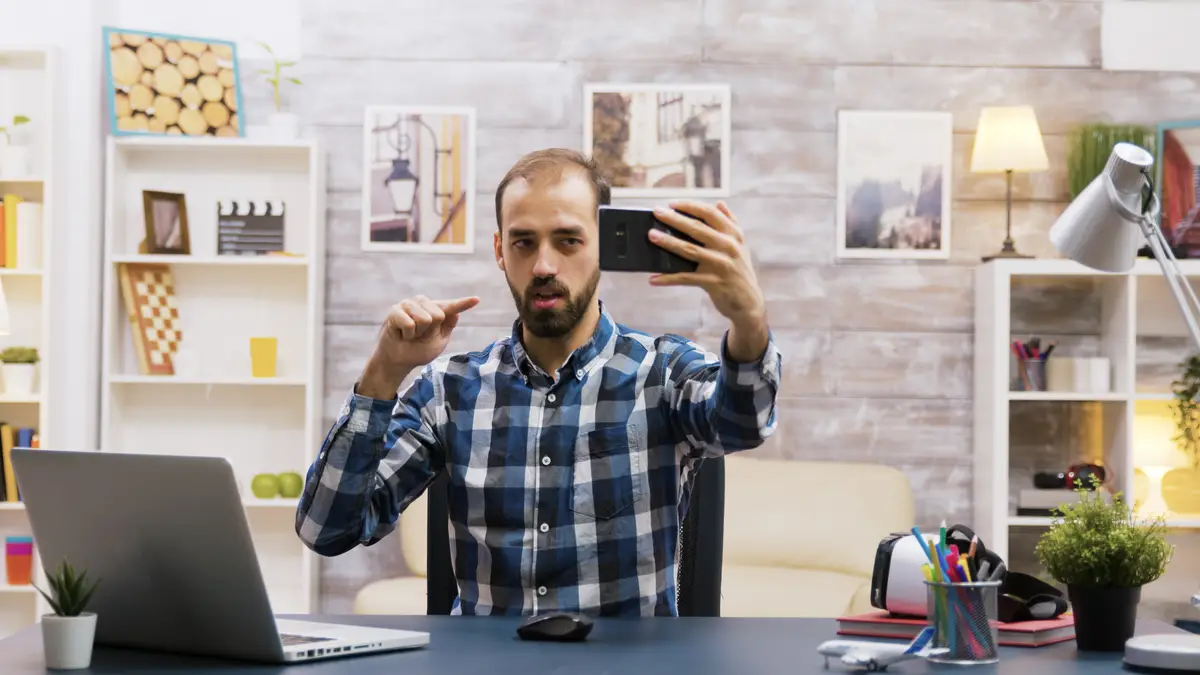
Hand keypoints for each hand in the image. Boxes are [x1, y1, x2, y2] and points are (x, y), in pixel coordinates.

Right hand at [359, 295, 478, 396]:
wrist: (398, 362)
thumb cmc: (418, 350)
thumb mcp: (438, 341)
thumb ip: (447, 327)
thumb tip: (456, 312)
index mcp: (435, 310)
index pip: (451, 307)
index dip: (464, 303)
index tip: (476, 299)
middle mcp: (422, 303)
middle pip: (438, 314)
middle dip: (430, 331)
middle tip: (419, 336)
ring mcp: (408, 305)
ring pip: (425, 318)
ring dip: (418, 333)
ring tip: (410, 335)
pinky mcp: (395, 311)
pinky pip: (409, 323)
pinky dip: (407, 334)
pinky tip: (401, 335)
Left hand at [648, 200, 765, 327]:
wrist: (749, 302)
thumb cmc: (740, 270)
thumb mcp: (740, 245)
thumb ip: (731, 223)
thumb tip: (719, 203)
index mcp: (733, 234)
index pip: (710, 213)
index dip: (690, 206)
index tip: (672, 204)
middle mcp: (729, 246)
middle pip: (697, 228)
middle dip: (674, 219)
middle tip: (656, 212)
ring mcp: (721, 264)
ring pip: (689, 250)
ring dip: (668, 242)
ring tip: (652, 236)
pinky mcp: (713, 282)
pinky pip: (686, 278)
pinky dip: (668, 279)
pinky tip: (653, 279)